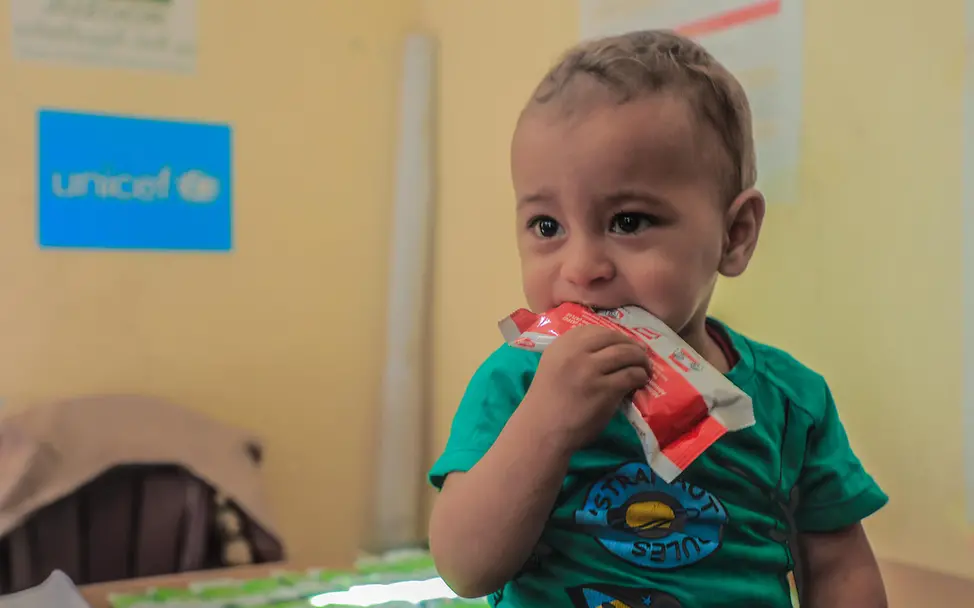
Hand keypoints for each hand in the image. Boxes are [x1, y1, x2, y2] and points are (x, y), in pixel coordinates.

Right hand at [523, 324, 650, 451]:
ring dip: (641, 359)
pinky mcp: (604, 389)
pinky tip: (641, 381)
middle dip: (631, 345)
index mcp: (561, 346)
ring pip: (626, 354)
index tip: (622, 343)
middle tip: (640, 354)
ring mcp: (590, 370)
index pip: (594, 330)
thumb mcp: (553, 367)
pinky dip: (640, 376)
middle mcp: (575, 353)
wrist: (541, 431)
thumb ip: (572, 355)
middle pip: (613, 338)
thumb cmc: (546, 403)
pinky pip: (630, 375)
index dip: (613, 335)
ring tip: (645, 368)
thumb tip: (604, 351)